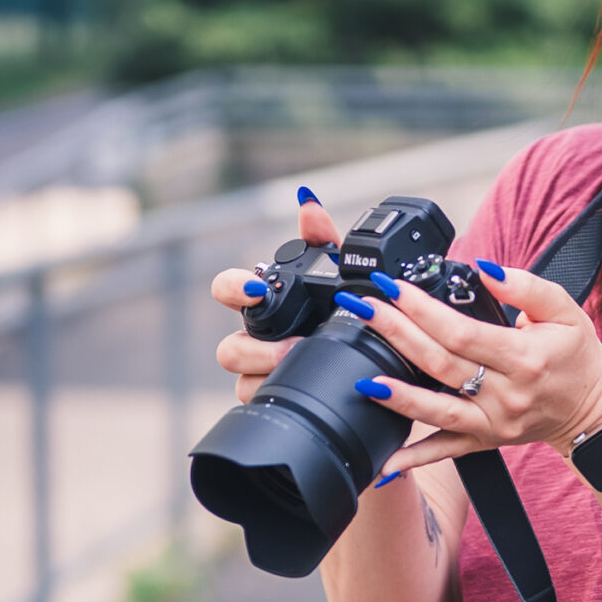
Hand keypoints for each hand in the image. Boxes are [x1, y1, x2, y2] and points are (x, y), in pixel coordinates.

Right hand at [208, 193, 340, 404]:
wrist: (375, 360)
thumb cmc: (344, 311)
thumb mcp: (339, 276)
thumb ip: (322, 241)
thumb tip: (308, 202)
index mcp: (262, 303)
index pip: (226, 289)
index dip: (233, 288)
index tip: (256, 291)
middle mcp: (254, 337)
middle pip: (228, 347)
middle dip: (256, 348)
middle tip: (294, 344)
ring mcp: (259, 370)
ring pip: (240, 377)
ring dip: (268, 371)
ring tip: (303, 363)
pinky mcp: (271, 395)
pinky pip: (257, 398)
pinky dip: (275, 393)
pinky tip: (303, 388)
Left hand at [338, 257, 601, 477]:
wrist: (596, 413)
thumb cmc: (578, 358)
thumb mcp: (565, 311)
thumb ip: (526, 287)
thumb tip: (484, 269)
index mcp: (524, 358)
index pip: (461, 332)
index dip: (422, 310)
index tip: (391, 288)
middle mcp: (506, 394)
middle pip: (440, 364)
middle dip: (396, 334)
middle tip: (362, 310)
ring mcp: (494, 422)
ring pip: (438, 411)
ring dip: (398, 397)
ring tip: (362, 381)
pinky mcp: (487, 441)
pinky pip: (446, 451)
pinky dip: (415, 459)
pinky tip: (385, 463)